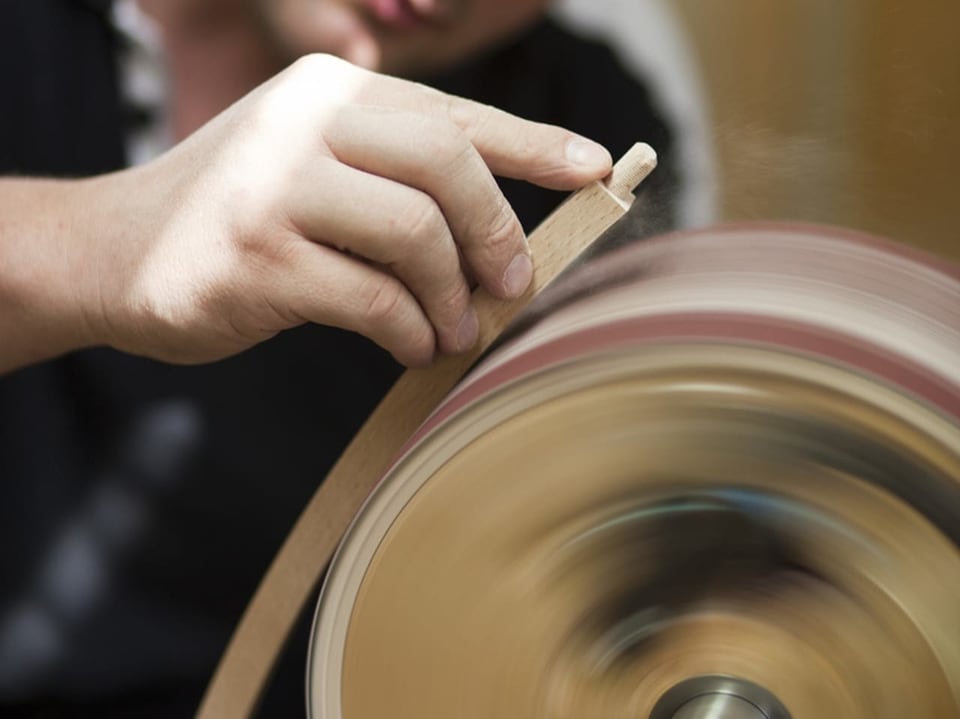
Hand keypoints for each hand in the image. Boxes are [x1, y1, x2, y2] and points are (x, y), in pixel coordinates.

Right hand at [8, 55, 612, 368]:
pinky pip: (374, 299)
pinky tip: (411, 345)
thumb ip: (397, 185)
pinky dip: (409, 331)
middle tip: (513, 283)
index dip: (536, 143)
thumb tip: (504, 240)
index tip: (597, 171)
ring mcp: (276, 187)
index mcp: (330, 92)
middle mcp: (304, 122)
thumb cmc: (239, 216)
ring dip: (452, 296)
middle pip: (446, 163)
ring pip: (416, 235)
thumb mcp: (314, 170)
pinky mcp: (259, 258)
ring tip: (454, 329)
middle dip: (496, 231)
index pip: (455, 113)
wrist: (115, 252)